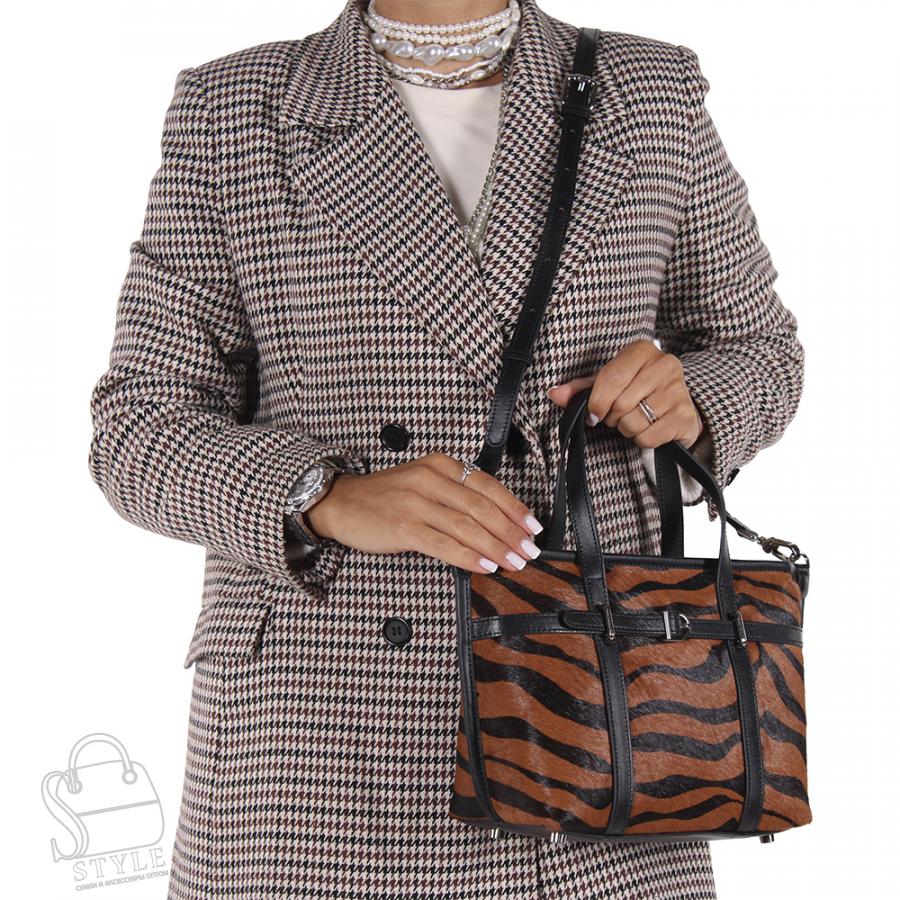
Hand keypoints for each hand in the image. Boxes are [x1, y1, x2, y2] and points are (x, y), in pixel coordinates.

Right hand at [305, 452, 543, 574]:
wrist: (339, 502)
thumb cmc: (385, 497)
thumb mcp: (423, 482)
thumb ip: (455, 495)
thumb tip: (495, 522)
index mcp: (441, 465)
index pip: (488, 485)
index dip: (514, 508)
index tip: (533, 527)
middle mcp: (431, 479)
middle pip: (483, 508)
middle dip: (511, 533)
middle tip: (530, 551)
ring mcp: (416, 502)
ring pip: (468, 527)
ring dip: (496, 548)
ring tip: (514, 562)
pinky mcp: (403, 527)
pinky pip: (444, 545)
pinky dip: (469, 557)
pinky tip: (485, 567)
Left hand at [546, 340, 703, 448]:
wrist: (680, 406)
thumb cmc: (639, 391)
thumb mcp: (610, 383)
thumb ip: (581, 389)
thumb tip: (554, 394)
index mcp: (643, 350)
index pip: (611, 379)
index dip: (597, 401)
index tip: (593, 413)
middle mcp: (665, 365)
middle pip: (620, 404)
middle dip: (613, 416)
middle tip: (619, 414)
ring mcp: (678, 391)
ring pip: (632, 422)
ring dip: (627, 428)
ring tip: (636, 418)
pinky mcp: (685, 417)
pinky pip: (648, 437)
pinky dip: (642, 439)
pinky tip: (650, 427)